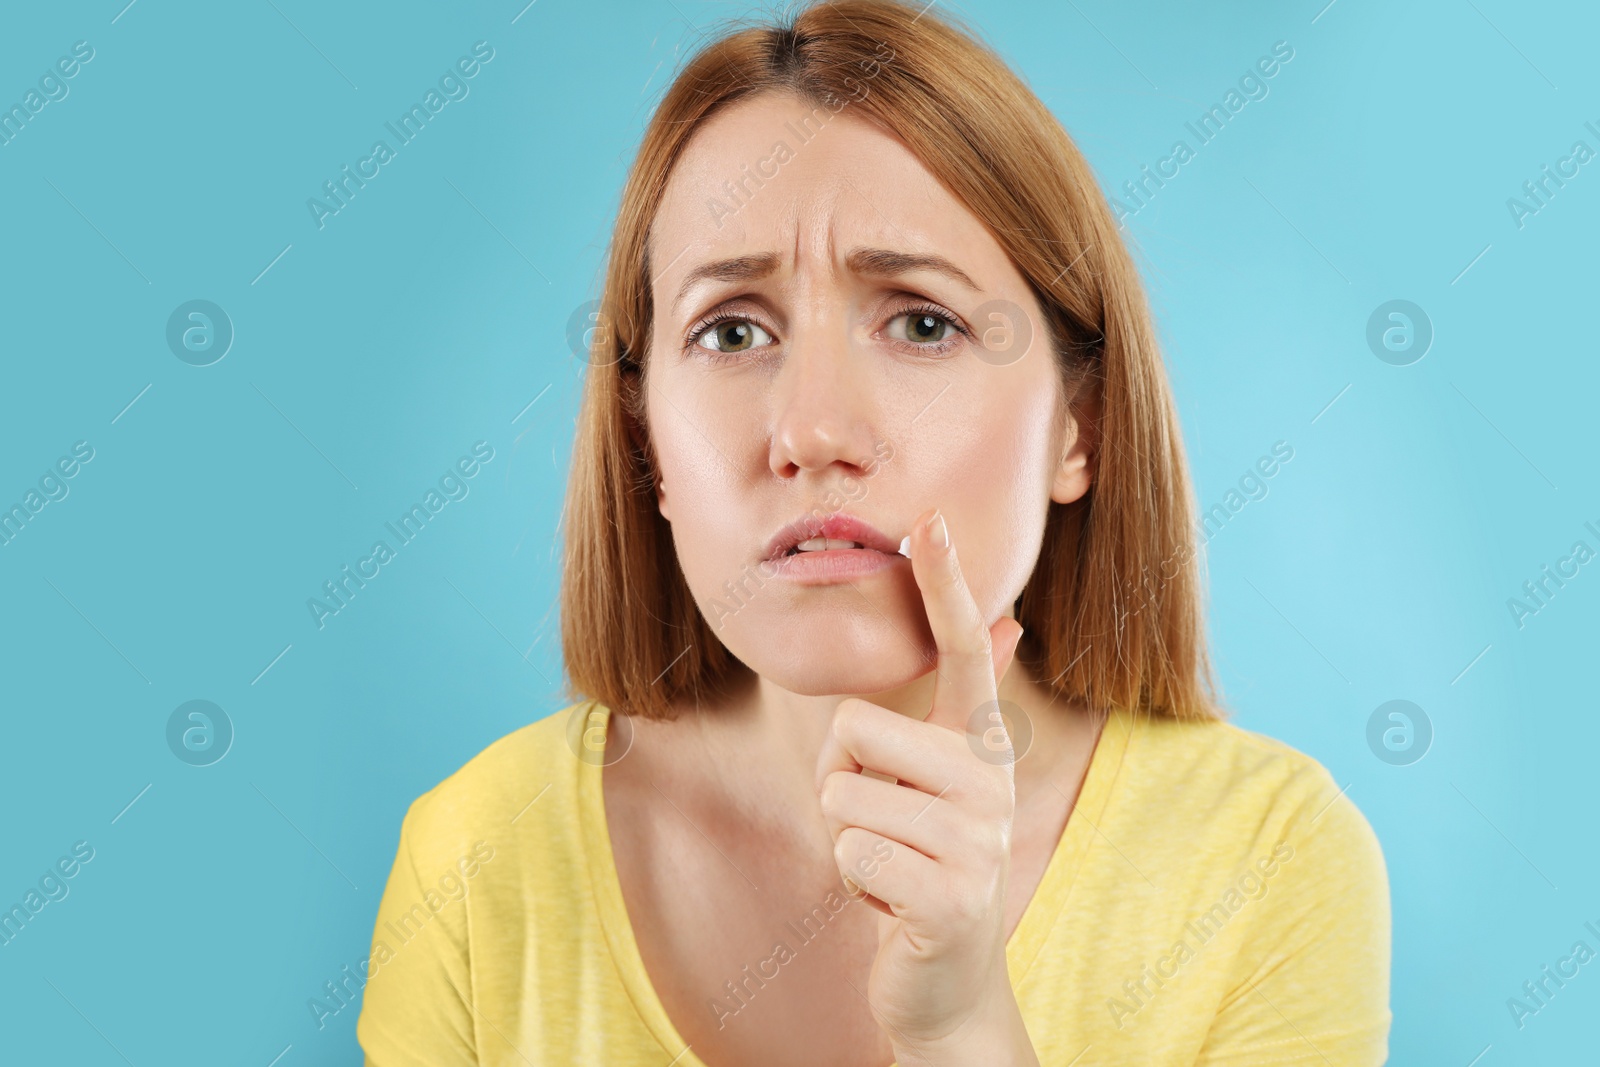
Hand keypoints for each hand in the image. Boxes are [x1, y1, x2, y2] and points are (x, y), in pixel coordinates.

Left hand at [815, 506, 1034, 1061]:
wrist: (947, 979)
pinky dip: (853, 883)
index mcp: (979, 744)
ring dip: (844, 838)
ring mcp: (976, 839)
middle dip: (839, 783)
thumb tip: (1010, 620)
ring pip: (841, 794)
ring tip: (889, 864)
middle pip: (851, 728)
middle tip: (882, 827)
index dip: (945, 583)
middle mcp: (989, 779)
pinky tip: (891, 904)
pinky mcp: (949, 895)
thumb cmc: (921, 864)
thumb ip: (960, 707)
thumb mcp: (938, 785)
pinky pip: (851, 851)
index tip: (930, 518)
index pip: (962, 647)